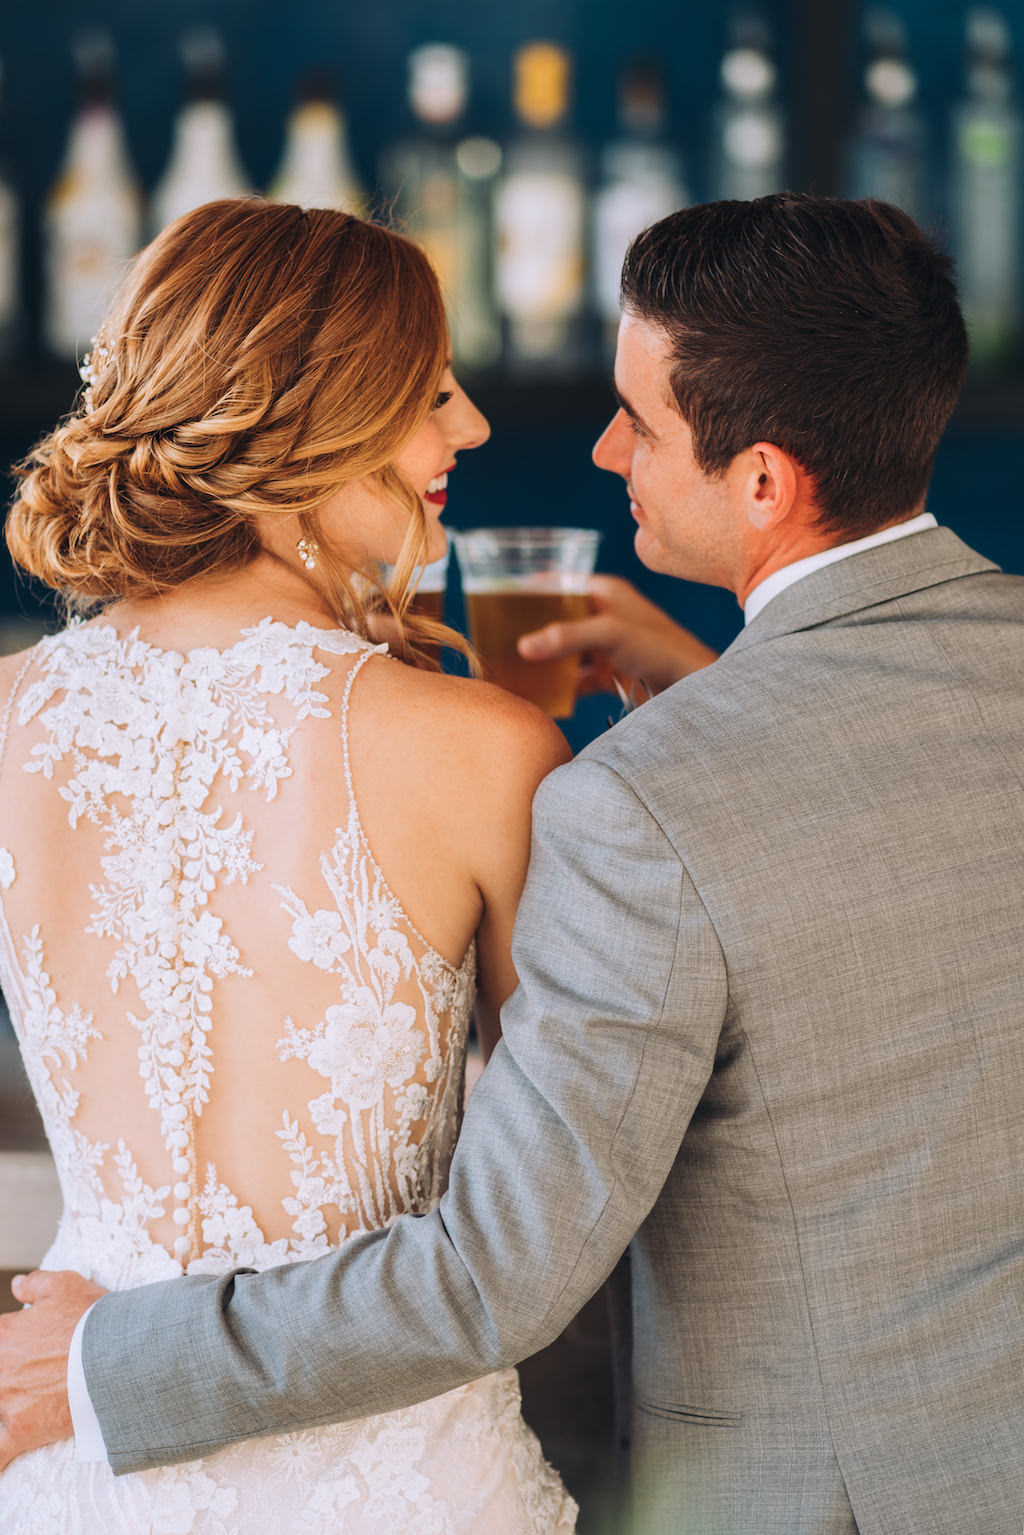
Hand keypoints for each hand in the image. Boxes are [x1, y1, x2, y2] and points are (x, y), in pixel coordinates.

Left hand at [0, 1269, 104, 1470]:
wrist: (118, 1356)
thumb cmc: (93, 1320)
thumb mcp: (65, 1286)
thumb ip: (35, 1285)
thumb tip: (17, 1286)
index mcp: (5, 1334)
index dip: (7, 1344)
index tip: (17, 1352)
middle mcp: (0, 1367)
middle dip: (6, 1374)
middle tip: (29, 1376)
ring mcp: (7, 1401)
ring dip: (3, 1405)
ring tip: (20, 1405)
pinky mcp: (21, 1430)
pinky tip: (1, 1462)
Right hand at [516, 575, 718, 700]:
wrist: (694, 687)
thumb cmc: (661, 649)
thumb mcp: (610, 634)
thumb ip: (566, 637)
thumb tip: (523, 646)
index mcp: (606, 593)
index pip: (561, 584)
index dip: (533, 590)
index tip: (501, 598)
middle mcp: (605, 616)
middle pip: (559, 620)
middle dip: (532, 630)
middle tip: (499, 638)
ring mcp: (607, 647)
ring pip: (566, 652)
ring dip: (545, 661)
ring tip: (513, 668)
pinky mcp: (611, 675)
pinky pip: (577, 680)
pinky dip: (561, 687)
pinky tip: (541, 695)